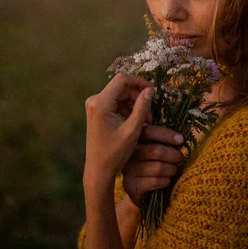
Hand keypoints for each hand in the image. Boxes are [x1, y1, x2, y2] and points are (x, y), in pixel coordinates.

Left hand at [83, 73, 153, 192]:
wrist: (98, 169)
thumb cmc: (115, 152)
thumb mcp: (132, 129)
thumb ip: (142, 107)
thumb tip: (150, 90)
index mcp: (101, 103)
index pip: (122, 79)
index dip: (139, 82)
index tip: (153, 91)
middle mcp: (95, 100)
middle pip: (122, 87)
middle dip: (138, 97)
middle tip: (150, 115)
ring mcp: (95, 105)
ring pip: (121, 95)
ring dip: (135, 104)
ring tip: (144, 121)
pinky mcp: (97, 111)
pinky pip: (116, 102)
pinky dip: (128, 109)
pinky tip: (135, 122)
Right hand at [122, 125, 184, 206]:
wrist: (146, 193)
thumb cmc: (156, 166)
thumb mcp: (160, 151)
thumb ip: (166, 141)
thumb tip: (181, 137)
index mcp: (136, 140)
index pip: (148, 131)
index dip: (166, 134)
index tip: (181, 140)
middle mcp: (128, 153)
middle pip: (155, 150)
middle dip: (173, 155)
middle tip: (180, 158)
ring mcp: (127, 170)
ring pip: (157, 167)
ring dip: (171, 169)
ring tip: (173, 170)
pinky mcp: (130, 185)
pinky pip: (154, 181)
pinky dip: (165, 181)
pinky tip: (166, 181)